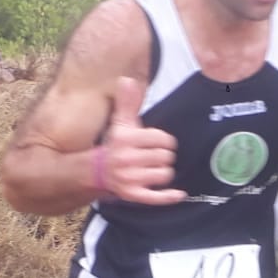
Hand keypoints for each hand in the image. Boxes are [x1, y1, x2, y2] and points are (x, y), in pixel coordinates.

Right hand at [96, 76, 185, 205]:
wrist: (98, 170)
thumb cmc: (117, 144)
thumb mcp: (121, 122)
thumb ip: (128, 102)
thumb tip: (126, 79)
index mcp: (127, 139)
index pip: (163, 139)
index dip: (165, 141)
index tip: (158, 143)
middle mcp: (127, 159)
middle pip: (166, 157)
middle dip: (164, 156)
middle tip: (155, 157)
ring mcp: (130, 178)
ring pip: (165, 174)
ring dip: (164, 172)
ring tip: (153, 169)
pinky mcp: (132, 195)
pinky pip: (156, 198)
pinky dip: (169, 197)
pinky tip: (179, 194)